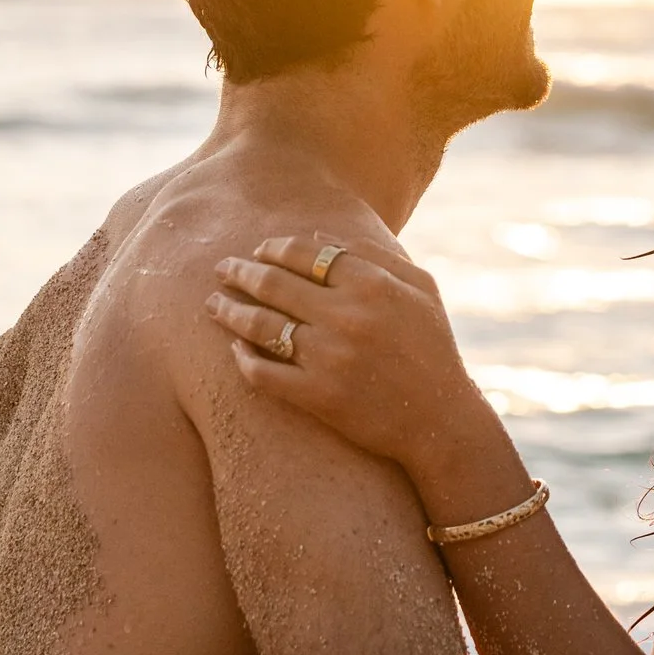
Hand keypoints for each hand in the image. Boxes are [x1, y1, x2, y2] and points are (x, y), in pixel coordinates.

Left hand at [208, 236, 495, 489]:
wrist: (441, 419)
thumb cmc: (432, 346)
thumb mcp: (420, 288)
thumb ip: (374, 255)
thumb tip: (318, 235)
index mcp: (372, 284)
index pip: (305, 253)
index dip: (273, 248)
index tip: (257, 250)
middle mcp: (347, 316)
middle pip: (274, 284)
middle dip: (240, 272)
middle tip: (221, 269)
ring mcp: (329, 358)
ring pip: (261, 325)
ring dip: (229, 311)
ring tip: (212, 305)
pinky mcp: (318, 396)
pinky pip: (264, 373)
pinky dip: (243, 359)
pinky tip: (234, 349)